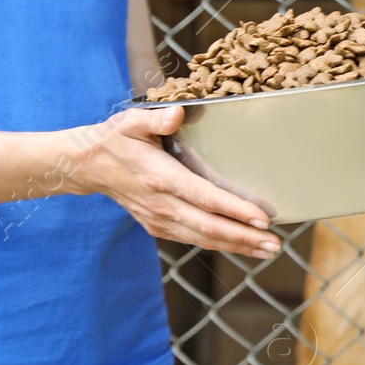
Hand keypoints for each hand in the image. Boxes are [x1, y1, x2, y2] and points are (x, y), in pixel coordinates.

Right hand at [71, 106, 280, 259]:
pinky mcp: (159, 227)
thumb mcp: (132, 122)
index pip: (205, 198)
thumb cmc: (116, 140)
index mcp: (160, 178)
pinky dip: (220, 244)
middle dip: (245, 237)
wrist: (89, 167)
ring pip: (204, 237)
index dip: (235, 210)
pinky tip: (242, 246)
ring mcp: (160, 219)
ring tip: (267, 249)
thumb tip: (178, 115)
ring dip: (238, 245)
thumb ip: (156, 119)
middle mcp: (162, 204)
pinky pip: (193, 238)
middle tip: (275, 242)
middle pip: (210, 226)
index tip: (261, 218)